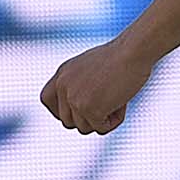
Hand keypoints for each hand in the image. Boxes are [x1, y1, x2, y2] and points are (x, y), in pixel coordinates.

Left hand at [40, 36, 154, 135]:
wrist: (133, 51)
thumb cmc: (121, 57)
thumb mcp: (91, 68)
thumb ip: (80, 85)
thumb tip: (80, 110)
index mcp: (61, 73)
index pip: (46, 99)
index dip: (62, 110)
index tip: (79, 111)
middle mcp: (62, 86)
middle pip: (67, 121)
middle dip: (87, 118)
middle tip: (107, 103)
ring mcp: (73, 98)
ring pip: (84, 128)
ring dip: (102, 119)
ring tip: (117, 100)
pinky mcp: (89, 109)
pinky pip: (101, 129)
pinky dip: (114, 121)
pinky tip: (122, 104)